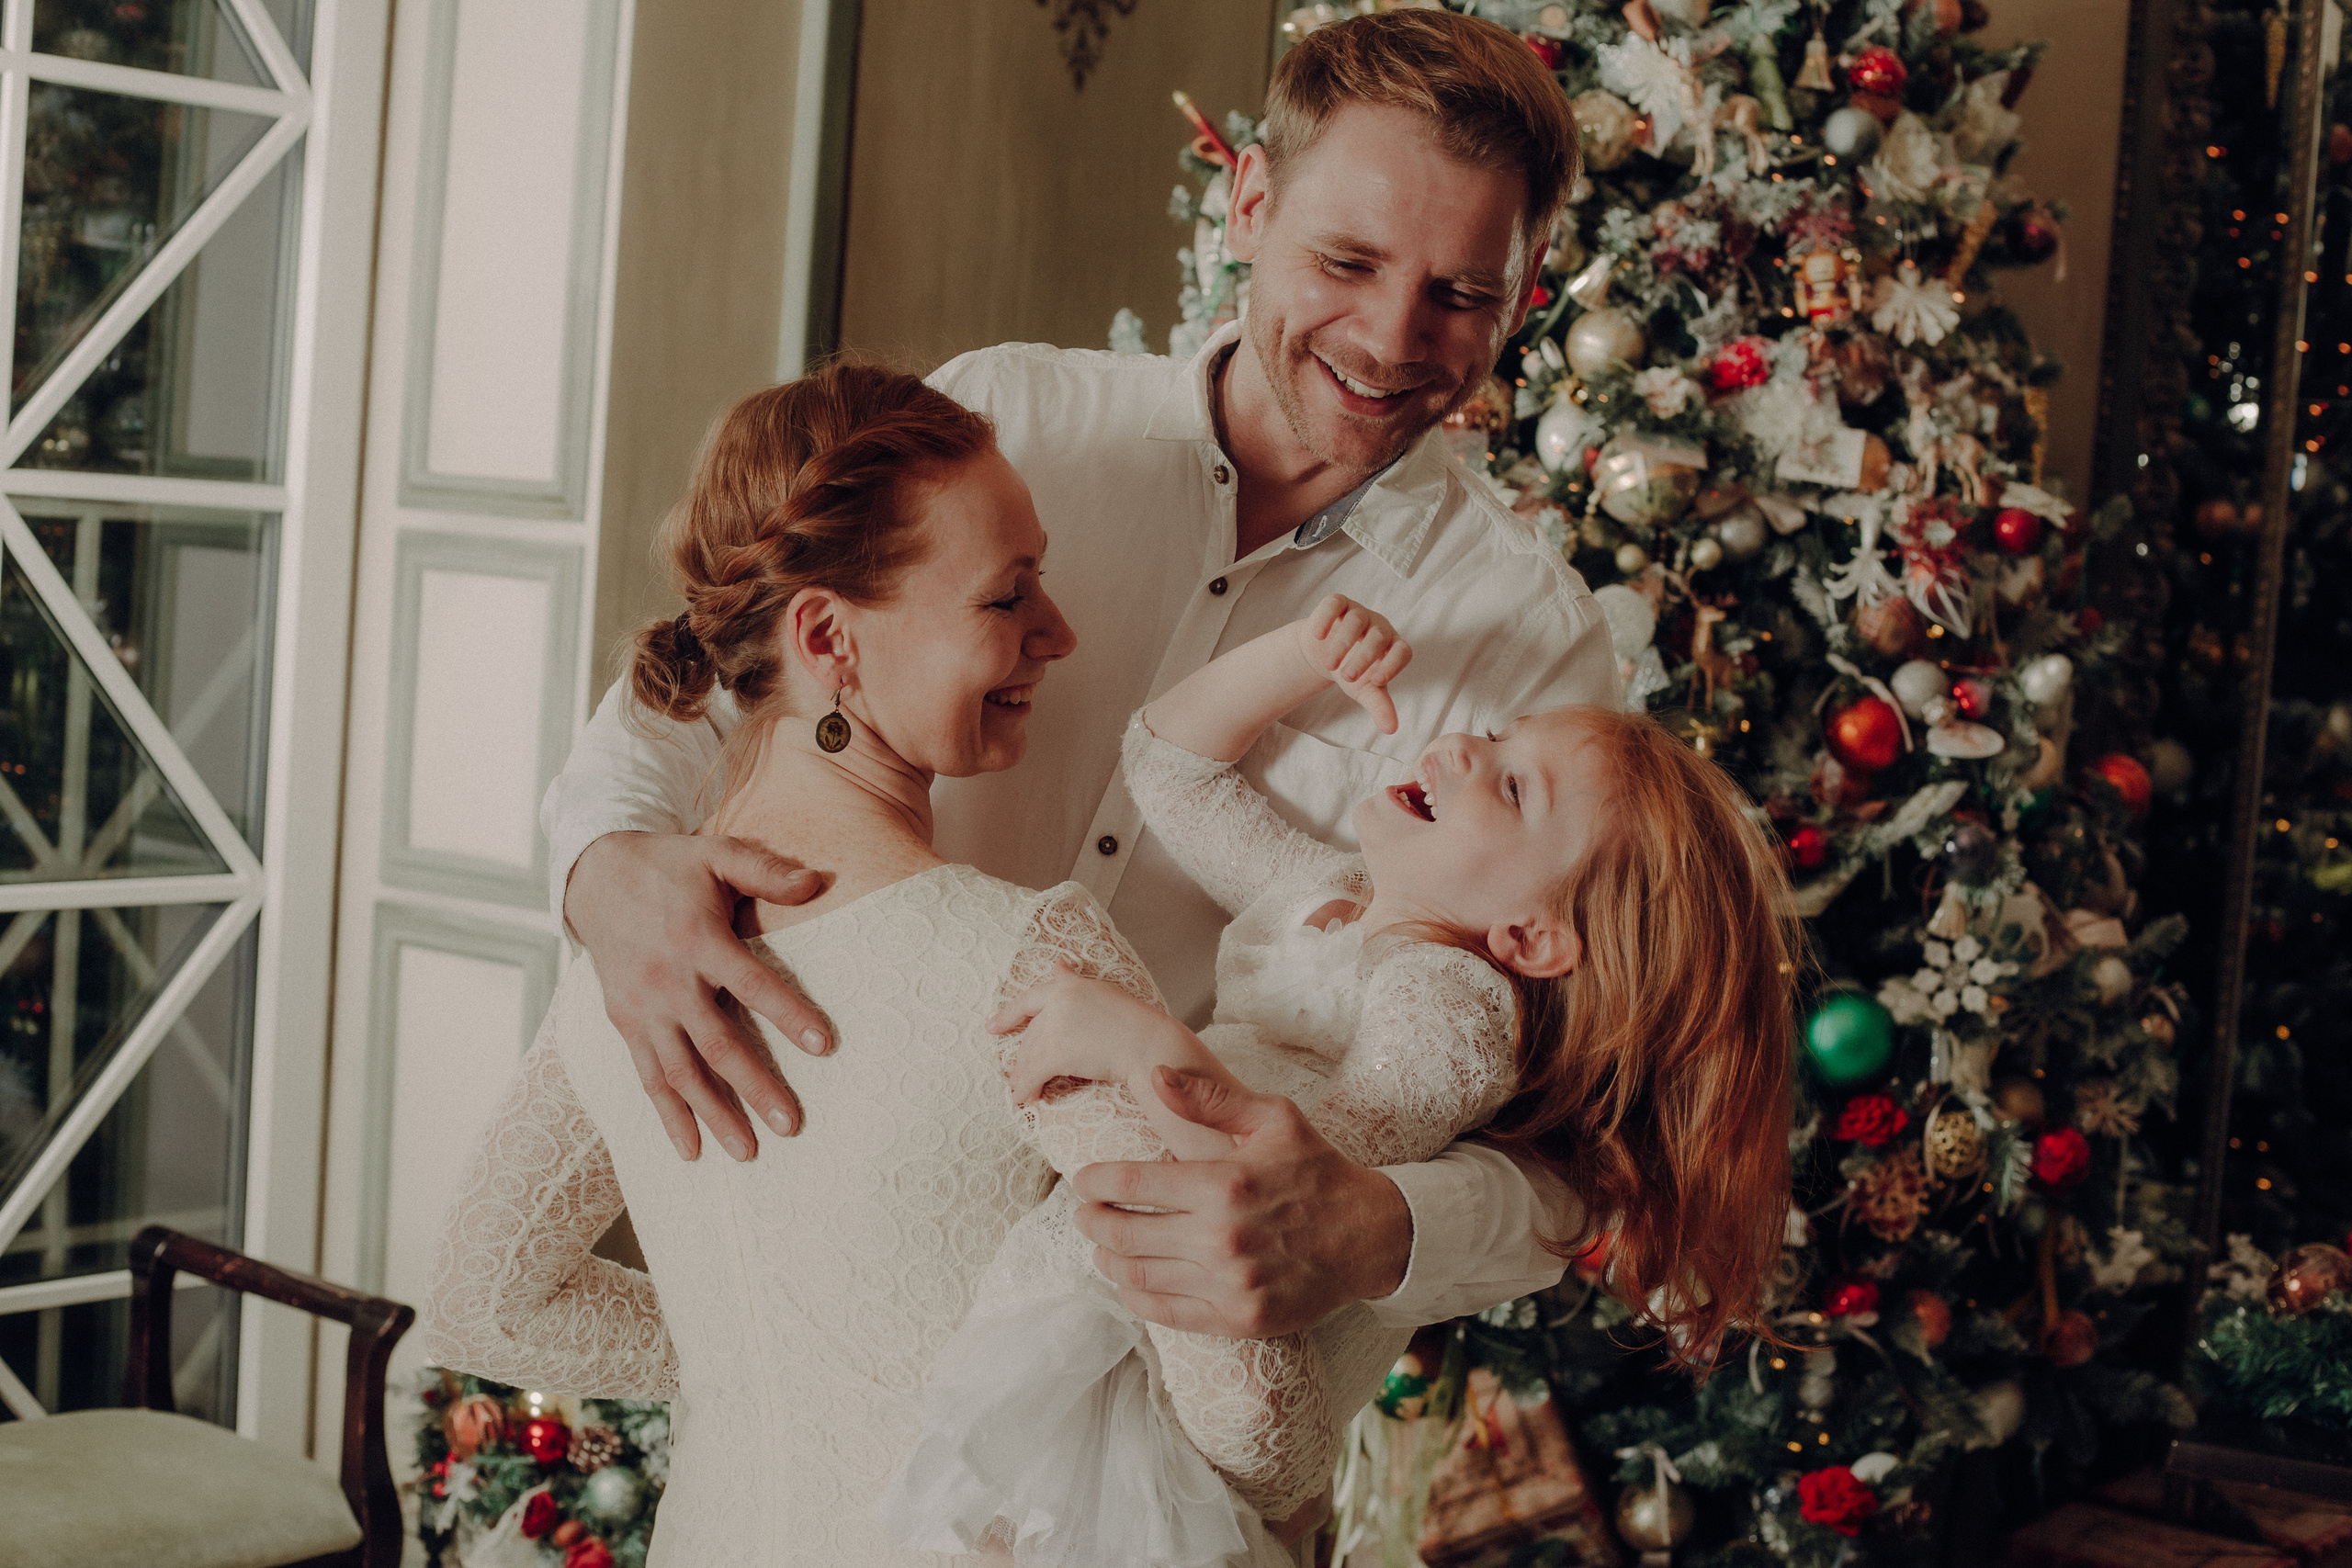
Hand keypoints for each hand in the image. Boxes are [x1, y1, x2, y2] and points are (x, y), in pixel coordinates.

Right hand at [565, 831, 829, 1160]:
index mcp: (698, 940)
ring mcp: (643, 1008)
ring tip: (748, 1153)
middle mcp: (669, 982)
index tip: (825, 1045)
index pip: (753, 984)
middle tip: (792, 1125)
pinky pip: (647, 1076)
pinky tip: (691, 1150)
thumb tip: (817, 882)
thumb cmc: (669, 866)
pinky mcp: (626, 1023)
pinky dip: (668, 1115)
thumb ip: (765, 870)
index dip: (789, 1015)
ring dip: (713, 1114)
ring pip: (680, 1072)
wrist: (595, 876)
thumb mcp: (717, 855)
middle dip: (755, 1087)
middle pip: (718, 1044)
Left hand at [990, 964, 1175, 1103]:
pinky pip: (1035, 1073)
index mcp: (1070, 987)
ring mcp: (1057, 1025)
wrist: (1149, 1044)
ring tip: (1020, 1091)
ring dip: (1024, 1076)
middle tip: (1015, 1076)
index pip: (1030, 998)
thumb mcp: (1103, 993)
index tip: (992, 1027)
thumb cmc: (1135, 1024)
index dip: (1009, 1014)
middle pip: (1032, 1035)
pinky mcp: (1058, 1051)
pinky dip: (1028, 1087)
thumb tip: (1057, 964)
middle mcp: (1059, 1001)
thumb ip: (1075, 983)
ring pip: (1031, 1055)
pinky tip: (1026, 1097)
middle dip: (1024, 1058)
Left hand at [1071, 1069, 1411, 1336]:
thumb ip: (1210, 1099)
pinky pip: (1168, 1313)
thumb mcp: (1273, 1119)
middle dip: (1092, 1221)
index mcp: (1225, 1184)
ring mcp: (1230, 1284)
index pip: (1133, 1183)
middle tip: (1083, 1212)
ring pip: (1140, 1276)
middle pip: (1126, 1233)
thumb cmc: (1317, 1171)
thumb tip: (1154, 1076)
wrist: (1370, 1237)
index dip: (1096, 1180)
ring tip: (1101, 1246)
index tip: (1084, 1179)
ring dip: (1108, 1260)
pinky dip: (1137, 1297)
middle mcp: (1222, 1238)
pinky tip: (1128, 1281)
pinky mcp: (1240, 1318)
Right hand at [1295, 594, 1410, 733]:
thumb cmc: (1351, 671)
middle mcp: (1380, 627)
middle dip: (1363, 657)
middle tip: (1346, 677)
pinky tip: (1318, 635)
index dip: (1394, 664)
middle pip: (1379, 636)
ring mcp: (1359, 613)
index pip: (1403, 650)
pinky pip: (1335, 603)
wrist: (1325, 654)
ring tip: (1329, 664)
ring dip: (1343, 642)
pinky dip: (1326, 618)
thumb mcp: (1365, 690)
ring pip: (1357, 619)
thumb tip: (1391, 729)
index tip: (1377, 681)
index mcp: (1392, 646)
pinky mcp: (1338, 604)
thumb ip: (1379, 706)